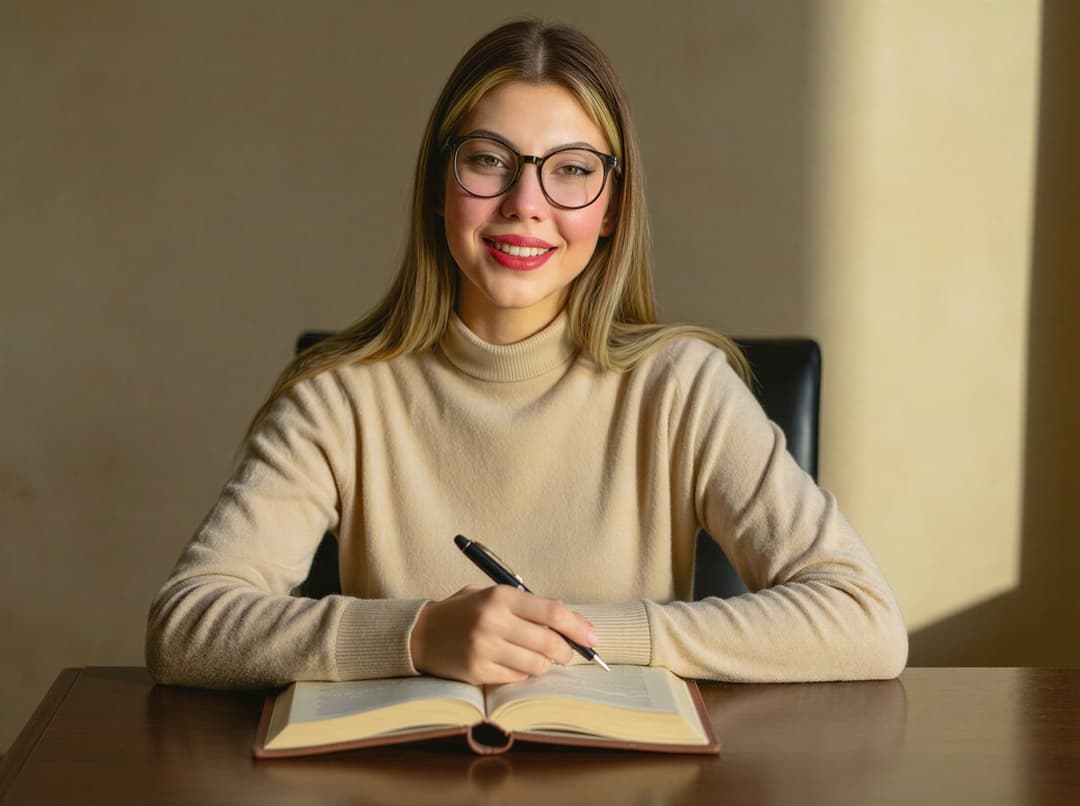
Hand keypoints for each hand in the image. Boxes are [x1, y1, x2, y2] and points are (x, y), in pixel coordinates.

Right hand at [409, 584, 596, 684]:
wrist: (420, 634)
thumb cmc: (464, 611)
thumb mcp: (494, 596)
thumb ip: (530, 605)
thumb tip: (576, 622)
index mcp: (500, 595)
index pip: (552, 612)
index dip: (578, 626)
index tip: (592, 637)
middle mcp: (493, 621)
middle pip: (549, 642)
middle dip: (568, 651)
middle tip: (570, 653)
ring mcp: (484, 648)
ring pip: (536, 665)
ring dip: (546, 664)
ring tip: (540, 658)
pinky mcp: (476, 671)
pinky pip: (517, 678)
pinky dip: (524, 674)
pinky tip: (516, 664)